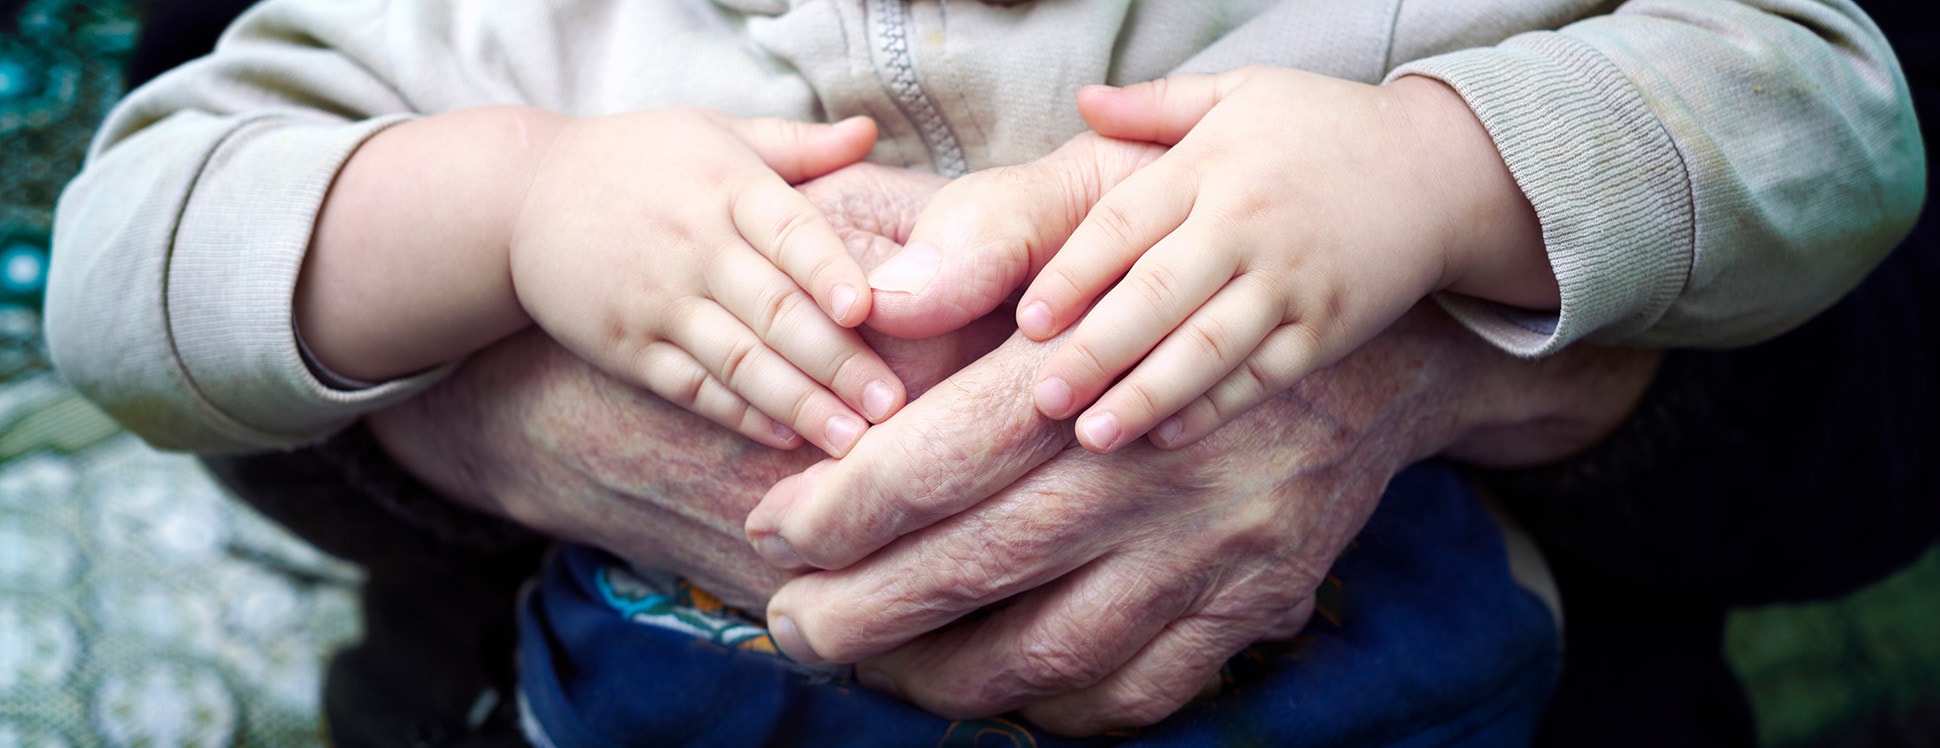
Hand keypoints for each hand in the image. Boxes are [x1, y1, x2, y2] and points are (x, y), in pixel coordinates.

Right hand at [511, 110, 903, 456]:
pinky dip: (740, 415)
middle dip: (837, 361)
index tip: (869, 309)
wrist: (517, 200)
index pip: (787, 229)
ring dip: (798, 403)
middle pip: (774, 308)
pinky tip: (786, 438)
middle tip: (892, 405)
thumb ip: (797, 145)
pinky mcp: (627, 348)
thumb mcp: (712, 132)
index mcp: (726, 186)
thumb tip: (871, 131)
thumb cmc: (637, 161)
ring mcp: (657, 302)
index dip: (828, 269)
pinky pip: (691, 388)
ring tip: (852, 442)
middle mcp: (693, 245)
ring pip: (738, 360)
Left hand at [750, 303, 1658, 734]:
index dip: (843, 505)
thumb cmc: (1200, 275)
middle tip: (792, 625)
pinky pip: (1140, 692)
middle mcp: (1155, 471)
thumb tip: (884, 303)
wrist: (1380, 352)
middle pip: (978, 567)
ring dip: (940, 677)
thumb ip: (992, 237)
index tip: (775, 528)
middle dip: (862, 612)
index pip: (942, 456)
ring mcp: (1211, 552)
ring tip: (872, 663)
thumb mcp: (1107, 201)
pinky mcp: (1253, 606)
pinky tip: (1001, 690)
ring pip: (1049, 651)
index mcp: (1102, 370)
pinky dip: (1057, 707)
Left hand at [1018, 67, 1554, 453]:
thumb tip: (1083, 101)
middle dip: (1094, 352)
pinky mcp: (1328, 329)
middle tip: (1038, 399)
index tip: (1025, 322)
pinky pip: (1263, 378)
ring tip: (1093, 435)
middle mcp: (1247, 226)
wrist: (1444, 169)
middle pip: (1157, 296)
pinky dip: (1215, 409)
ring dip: (1146, 395)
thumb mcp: (1244, 92)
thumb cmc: (1326, 129)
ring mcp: (1291, 283)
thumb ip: (1158, 105)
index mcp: (1213, 166)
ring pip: (1208, 348)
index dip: (1071, 275)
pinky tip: (1166, 436)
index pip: (1125, 224)